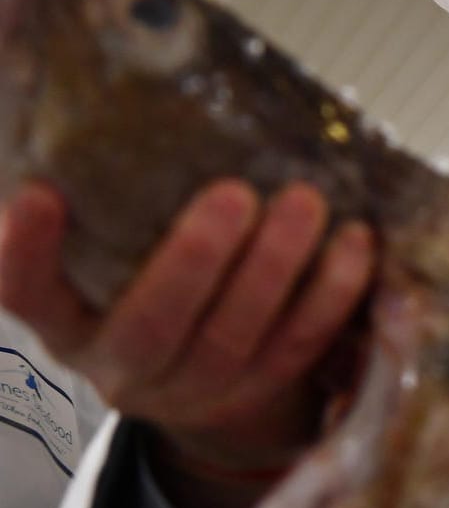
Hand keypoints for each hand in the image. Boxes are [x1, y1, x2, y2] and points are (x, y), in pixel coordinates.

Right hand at [0, 179, 375, 507]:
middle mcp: (122, 369)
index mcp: (67, 324)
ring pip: (236, 338)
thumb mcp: (105, 257)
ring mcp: (195, 391)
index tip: (37, 193)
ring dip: (276, 269)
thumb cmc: (143, 287)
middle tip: (234, 192)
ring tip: (306, 203)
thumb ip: (98, 210)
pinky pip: (300, 346)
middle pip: (153, 325)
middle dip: (195, 259)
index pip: (27, 294)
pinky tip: (356, 244)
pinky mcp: (260, 392)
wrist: (195, 376)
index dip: (27, 252)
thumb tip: (86, 116)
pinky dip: (331, 296)